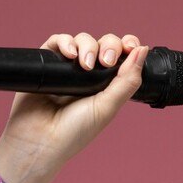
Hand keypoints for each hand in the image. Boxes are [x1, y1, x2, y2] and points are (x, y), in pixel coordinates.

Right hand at [0, 32, 147, 182]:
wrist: (39, 141)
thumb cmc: (74, 132)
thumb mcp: (107, 107)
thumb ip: (127, 80)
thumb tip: (143, 50)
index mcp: (107, 85)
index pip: (122, 56)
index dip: (127, 45)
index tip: (131, 46)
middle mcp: (88, 75)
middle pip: (104, 44)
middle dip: (109, 46)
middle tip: (106, 62)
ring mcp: (67, 68)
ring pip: (82, 40)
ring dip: (88, 45)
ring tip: (85, 65)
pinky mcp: (46, 64)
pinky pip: (56, 42)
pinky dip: (64, 42)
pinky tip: (69, 54)